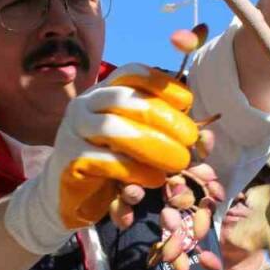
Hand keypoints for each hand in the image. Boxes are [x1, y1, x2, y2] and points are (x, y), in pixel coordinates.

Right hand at [5, 64, 197, 253]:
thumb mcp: (134, 142)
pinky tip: (154, 179)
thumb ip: (161, 132)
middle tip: (190, 138)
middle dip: (163, 118)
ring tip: (179, 161)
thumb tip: (203, 136)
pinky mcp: (69, 161)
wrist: (65, 197)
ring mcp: (72, 131)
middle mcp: (84, 106)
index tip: (187, 102)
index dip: (161, 84)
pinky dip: (134, 170)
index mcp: (102, 93)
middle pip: (125, 99)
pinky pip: (105, 161)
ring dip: (152, 144)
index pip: (131, 73)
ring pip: (112, 129)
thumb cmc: (108, 166)